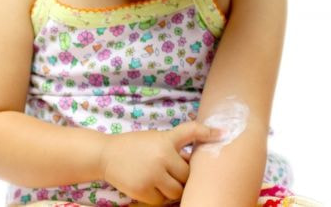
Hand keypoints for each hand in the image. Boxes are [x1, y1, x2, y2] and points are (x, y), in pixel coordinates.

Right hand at [98, 121, 224, 205]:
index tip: (223, 132)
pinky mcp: (143, 191)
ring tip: (161, 179)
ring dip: (173, 188)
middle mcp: (161, 156)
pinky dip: (159, 196)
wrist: (107, 154)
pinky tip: (150, 185)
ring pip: (177, 191)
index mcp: (165, 139)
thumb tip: (192, 164)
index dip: (207, 131)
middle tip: (171, 171)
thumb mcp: (155, 139)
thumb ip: (173, 149)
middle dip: (182, 176)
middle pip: (187, 175)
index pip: (190, 131)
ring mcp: (152, 175)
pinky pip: (162, 200)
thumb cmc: (134, 145)